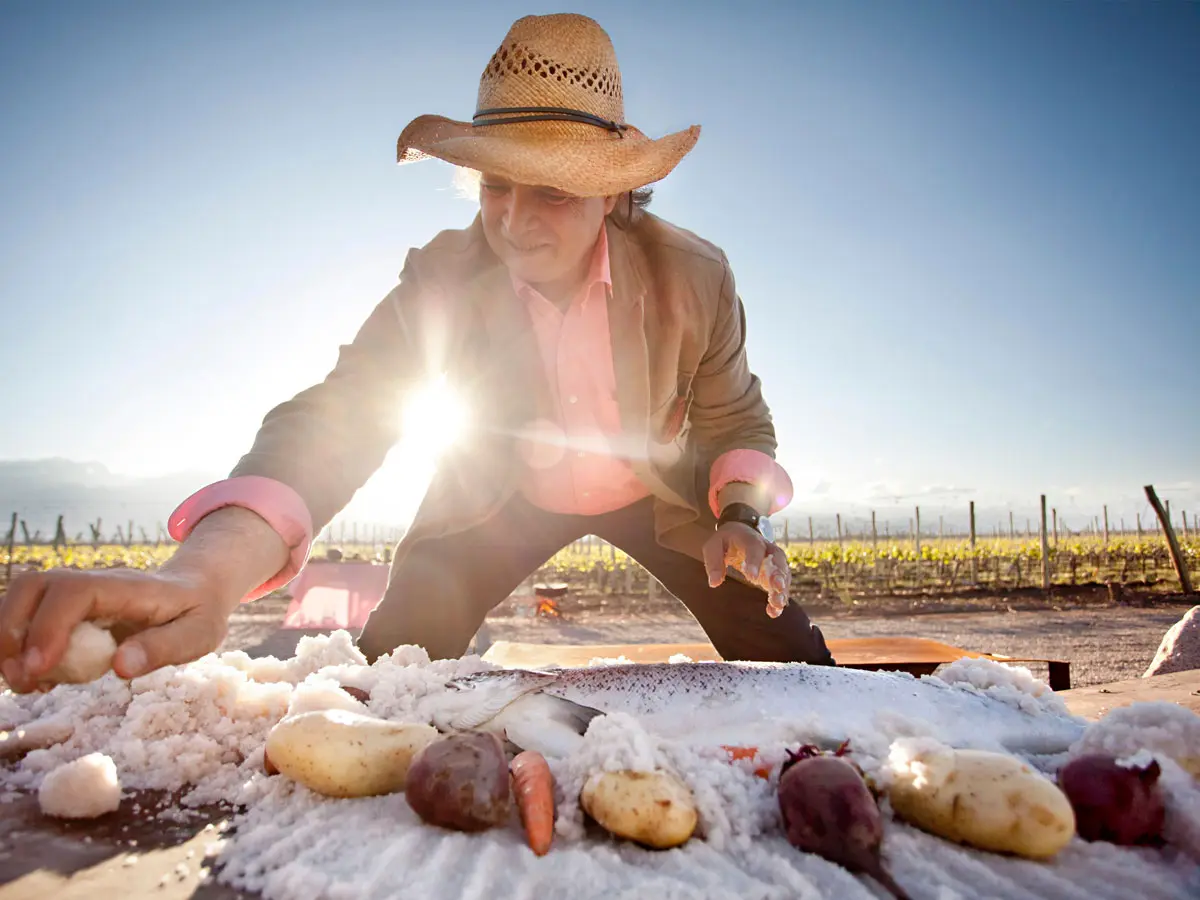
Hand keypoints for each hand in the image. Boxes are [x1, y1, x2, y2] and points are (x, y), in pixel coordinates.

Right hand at [0, 566, 238, 692]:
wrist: (197, 589)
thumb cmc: (198, 614)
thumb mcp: (199, 635)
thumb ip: (165, 648)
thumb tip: (121, 666)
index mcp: (128, 588)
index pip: (75, 592)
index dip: (49, 627)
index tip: (40, 669)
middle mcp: (95, 583)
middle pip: (33, 586)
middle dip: (12, 633)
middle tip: (23, 681)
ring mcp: (78, 592)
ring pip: (23, 599)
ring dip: (10, 642)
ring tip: (28, 684)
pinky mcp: (69, 608)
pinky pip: (30, 618)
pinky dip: (21, 649)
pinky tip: (42, 679)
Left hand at [702, 523, 790, 617]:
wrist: (739, 534)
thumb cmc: (725, 541)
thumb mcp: (713, 546)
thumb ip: (713, 562)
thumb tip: (714, 583)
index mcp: (750, 538)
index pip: (755, 548)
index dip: (755, 561)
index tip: (751, 577)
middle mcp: (767, 549)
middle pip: (778, 560)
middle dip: (779, 574)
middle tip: (777, 587)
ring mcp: (774, 562)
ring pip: (783, 574)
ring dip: (782, 590)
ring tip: (777, 604)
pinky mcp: (775, 574)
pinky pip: (782, 586)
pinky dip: (780, 597)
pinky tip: (774, 612)